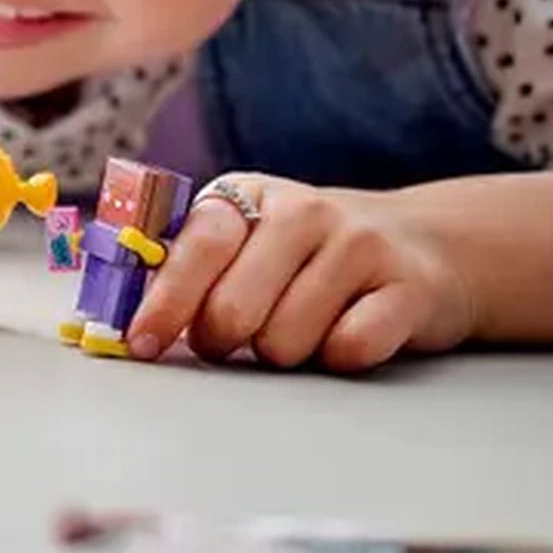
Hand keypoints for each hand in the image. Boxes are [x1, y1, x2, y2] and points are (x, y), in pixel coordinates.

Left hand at [127, 177, 474, 374]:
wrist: (430, 244)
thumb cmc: (310, 255)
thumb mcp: (248, 239)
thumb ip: (188, 267)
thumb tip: (122, 318)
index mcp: (249, 196)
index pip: (197, 247)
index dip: (164, 302)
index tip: (141, 344)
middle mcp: (304, 210)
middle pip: (234, 310)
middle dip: (224, 341)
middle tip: (239, 338)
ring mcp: (360, 246)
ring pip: (285, 342)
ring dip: (286, 352)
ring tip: (306, 323)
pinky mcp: (409, 288)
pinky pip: (348, 351)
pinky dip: (339, 357)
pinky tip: (350, 329)